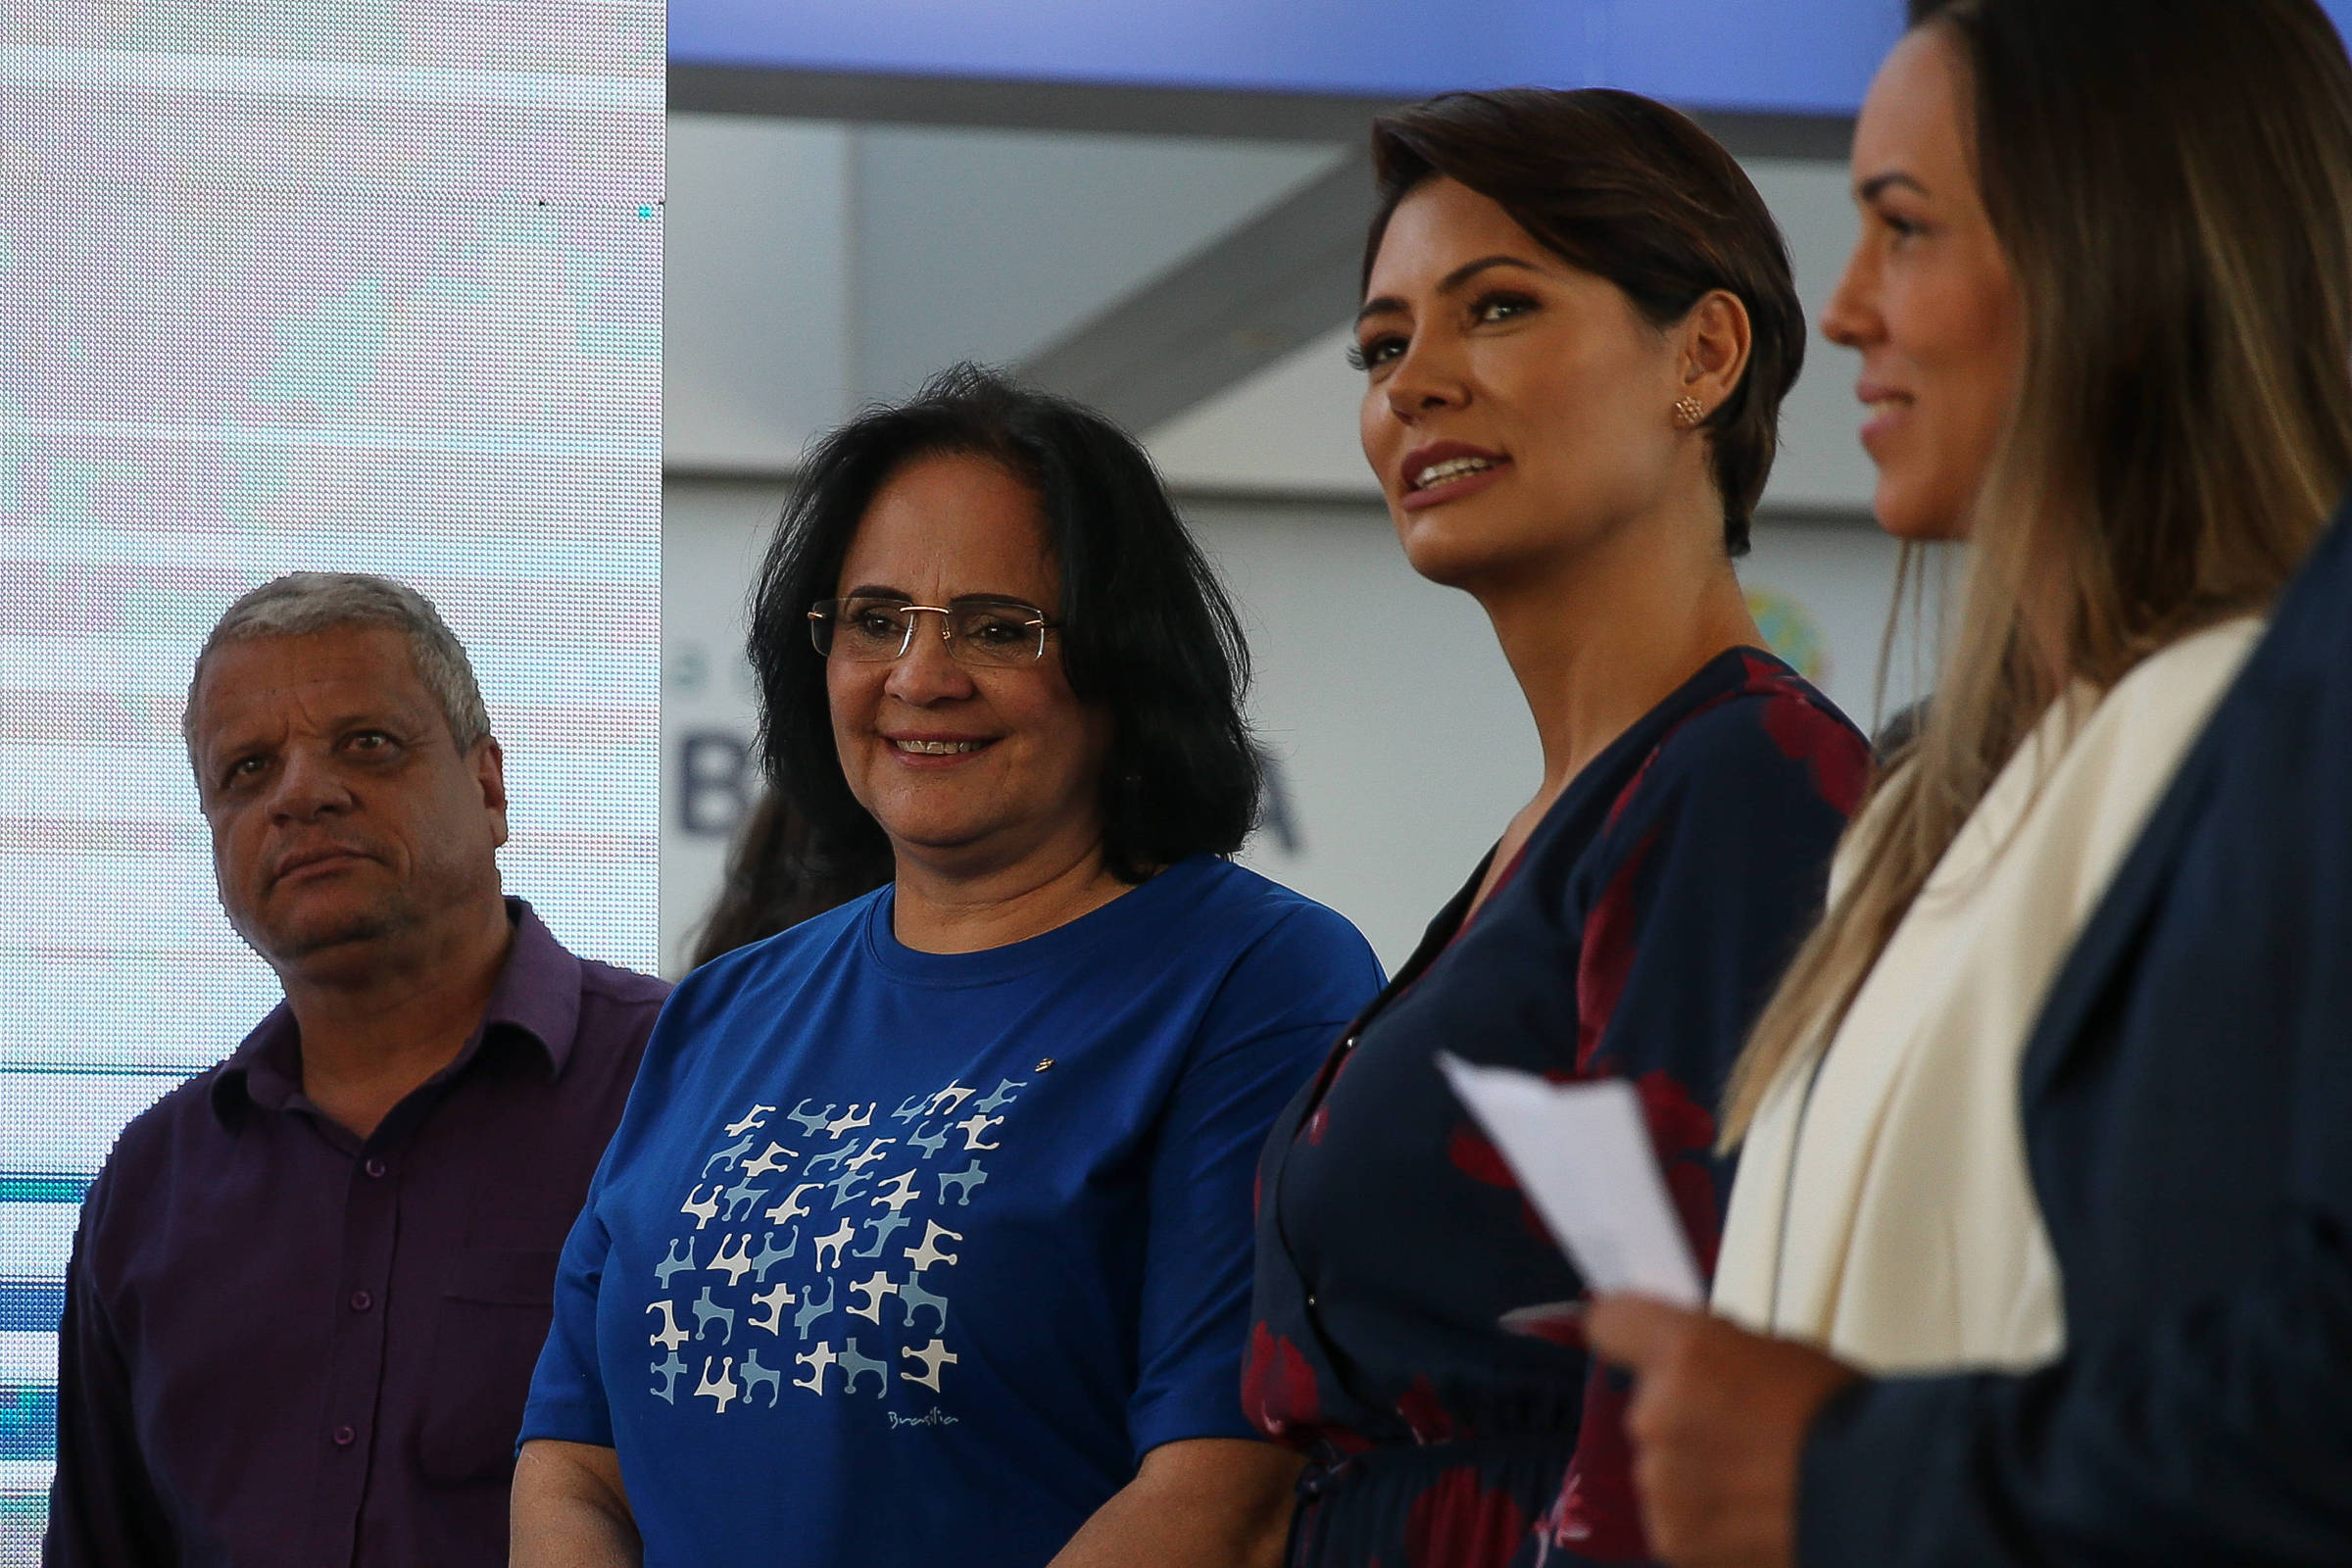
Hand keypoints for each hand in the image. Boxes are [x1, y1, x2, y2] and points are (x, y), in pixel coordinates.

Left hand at [1586, 1295, 1861, 1567]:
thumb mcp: (1780, 1353)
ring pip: (1662, 1467)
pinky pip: (1676, 1519)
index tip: (1644, 1341)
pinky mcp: (1673, 1541)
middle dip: (1685, 1416)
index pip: (1611, 1321)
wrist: (1881, 1503)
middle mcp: (1658, 1415)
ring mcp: (1661, 1483)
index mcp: (1685, 1354)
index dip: (1631, 1330)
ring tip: (1760, 1484)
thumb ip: (1717, 1353)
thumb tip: (1695, 1359)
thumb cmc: (1845, 1424)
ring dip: (1695, 1473)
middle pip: (1648, 1406)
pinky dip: (1707, 1521)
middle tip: (1745, 1432)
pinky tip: (1756, 1518)